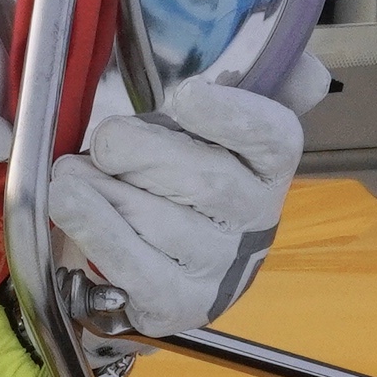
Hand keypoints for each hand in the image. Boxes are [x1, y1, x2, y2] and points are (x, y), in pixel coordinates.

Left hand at [46, 46, 325, 337]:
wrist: (153, 252)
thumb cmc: (178, 171)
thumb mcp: (214, 121)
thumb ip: (261, 84)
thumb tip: (309, 71)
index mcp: (269, 167)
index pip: (273, 139)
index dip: (232, 116)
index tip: (186, 95)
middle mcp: (254, 221)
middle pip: (206, 180)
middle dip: (143, 153)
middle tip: (105, 141)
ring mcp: (216, 269)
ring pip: (160, 221)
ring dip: (105, 189)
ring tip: (73, 173)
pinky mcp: (175, 305)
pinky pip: (134, 266)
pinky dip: (95, 228)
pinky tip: (67, 202)